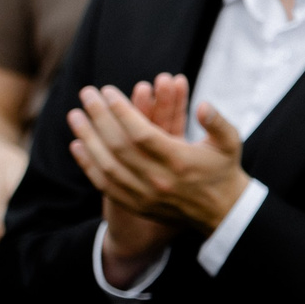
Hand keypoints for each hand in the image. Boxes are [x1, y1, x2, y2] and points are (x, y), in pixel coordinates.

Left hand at [65, 74, 248, 269]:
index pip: (142, 134)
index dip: (122, 112)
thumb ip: (218, 122)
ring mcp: (145, 195)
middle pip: (119, 146)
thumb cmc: (223, 169)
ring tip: (75, 115)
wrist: (221, 212)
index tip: (108, 91)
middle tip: (86, 94)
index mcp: (180, 161)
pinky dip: (88, 165)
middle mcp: (159, 180)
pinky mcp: (136, 205)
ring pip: (106, 166)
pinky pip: (105, 185)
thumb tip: (204, 104)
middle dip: (99, 117)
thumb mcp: (229, 142)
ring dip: (88, 138)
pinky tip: (78, 145)